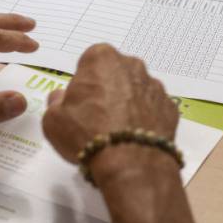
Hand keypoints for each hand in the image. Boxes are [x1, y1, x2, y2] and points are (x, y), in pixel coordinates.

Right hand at [42, 44, 179, 184]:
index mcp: (102, 58)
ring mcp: (154, 86)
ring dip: (126, 104)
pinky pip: (152, 109)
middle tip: (94, 117)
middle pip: (114, 73)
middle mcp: (132, 65)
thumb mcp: (53, 120)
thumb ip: (55, 102)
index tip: (78, 101)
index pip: (88, 62)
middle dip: (106, 89)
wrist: (131, 164)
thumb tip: (60, 98)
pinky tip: (132, 138)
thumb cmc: (88, 134)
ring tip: (114, 132)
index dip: (82, 83)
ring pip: (135, 91)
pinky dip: (144, 119)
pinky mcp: (169, 108)